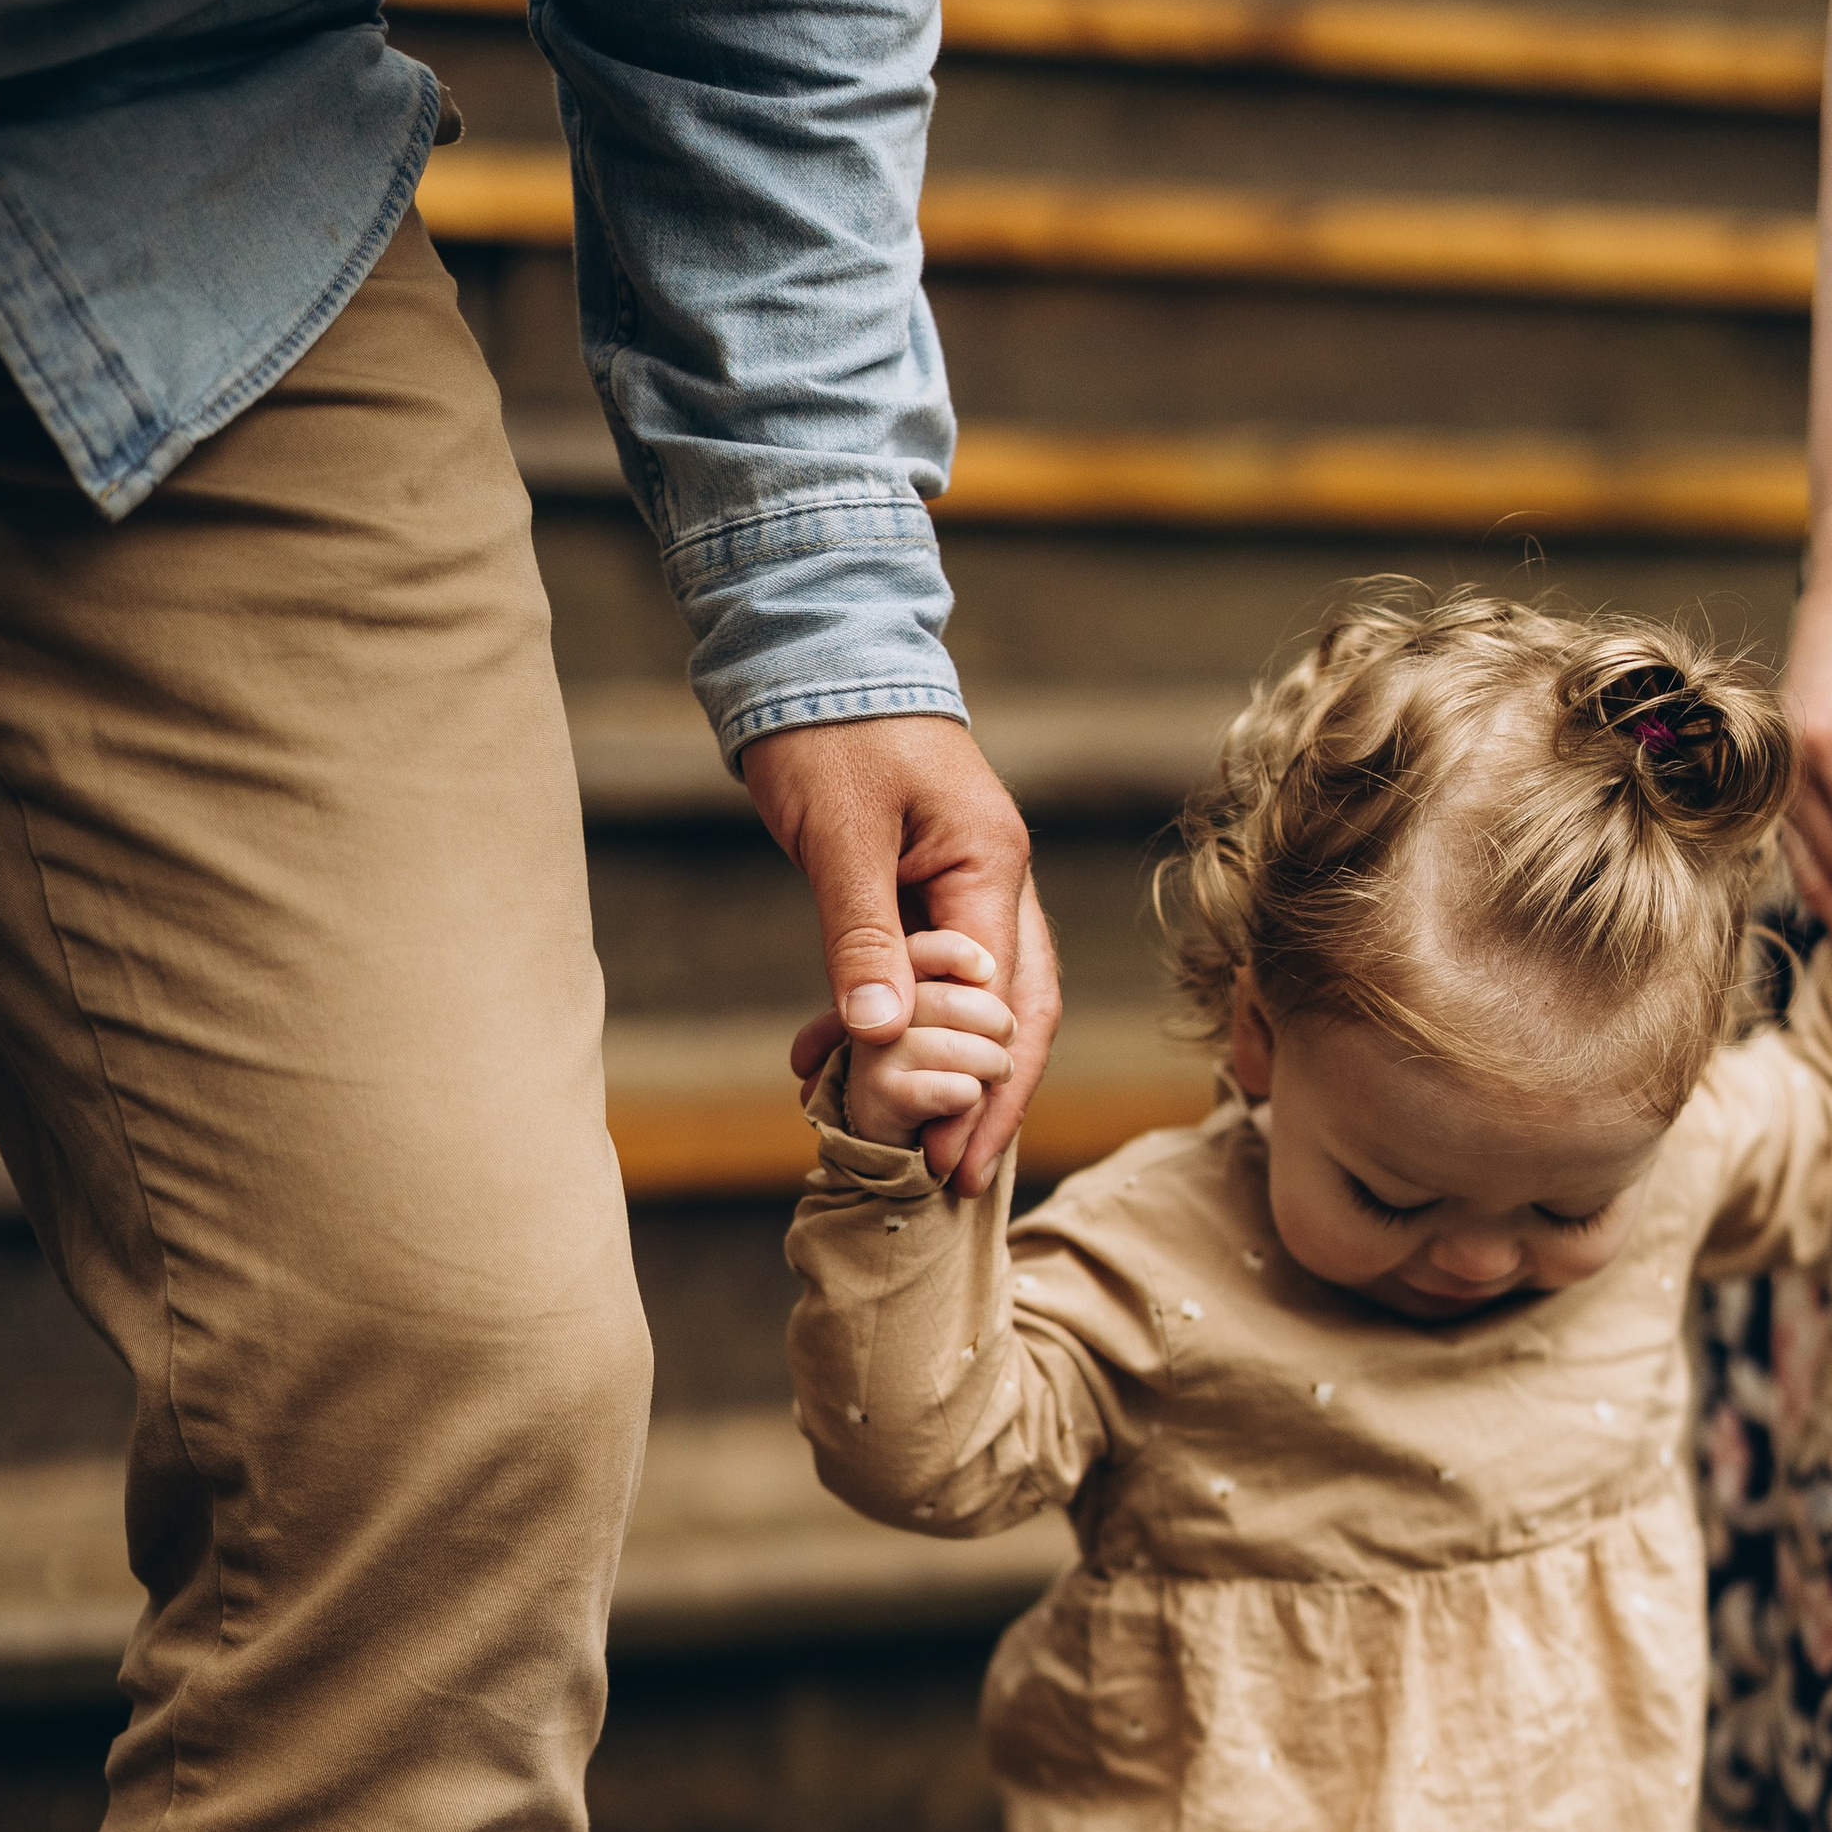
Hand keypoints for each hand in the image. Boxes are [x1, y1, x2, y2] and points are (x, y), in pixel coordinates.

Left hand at [745, 713, 1062, 1195]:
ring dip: (941, 1070)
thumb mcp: (840, 835)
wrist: (813, 655)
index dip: (986, 1085)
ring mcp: (966, 888)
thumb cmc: (830, 727)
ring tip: (899, 1140)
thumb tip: (881, 1036)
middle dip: (988, 1098)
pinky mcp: (924, 891)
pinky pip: (927, 975)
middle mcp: (996, 883)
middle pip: (1018, 1014)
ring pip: (978, 1002)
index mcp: (990, 867)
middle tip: (952, 1176)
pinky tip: (838, 1060)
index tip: (950, 1156)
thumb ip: (862, 935)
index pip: (1008, 999)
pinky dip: (892, 1025)